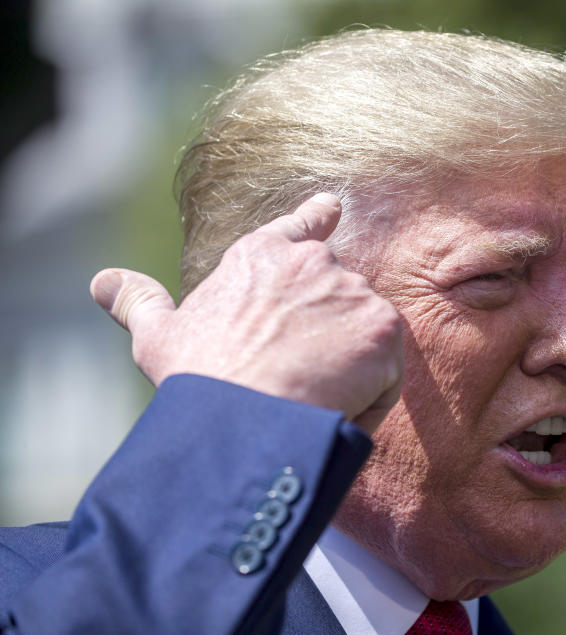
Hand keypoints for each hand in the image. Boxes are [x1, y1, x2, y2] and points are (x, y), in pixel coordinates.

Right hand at [89, 193, 402, 434]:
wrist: (243, 419)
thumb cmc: (198, 380)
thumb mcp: (158, 337)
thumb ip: (140, 302)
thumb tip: (102, 280)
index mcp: (261, 256)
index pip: (298, 228)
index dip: (317, 218)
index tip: (333, 206)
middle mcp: (313, 261)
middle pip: (337, 298)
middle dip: (327, 335)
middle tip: (294, 379)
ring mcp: (352, 291)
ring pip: (364, 336)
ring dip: (347, 369)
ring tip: (307, 401)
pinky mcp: (384, 326)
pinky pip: (387, 370)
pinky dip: (370, 396)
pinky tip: (335, 411)